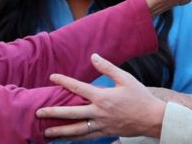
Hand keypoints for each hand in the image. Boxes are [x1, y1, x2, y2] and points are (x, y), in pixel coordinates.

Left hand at [36, 54, 165, 139]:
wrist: (153, 118)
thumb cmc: (140, 96)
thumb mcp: (125, 78)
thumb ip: (108, 67)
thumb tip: (93, 56)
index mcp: (103, 96)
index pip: (78, 88)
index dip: (64, 81)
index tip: (52, 77)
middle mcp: (99, 112)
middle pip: (71, 113)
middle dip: (53, 113)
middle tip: (38, 112)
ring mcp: (101, 125)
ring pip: (76, 130)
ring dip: (60, 131)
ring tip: (46, 133)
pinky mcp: (105, 133)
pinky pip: (87, 137)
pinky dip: (75, 138)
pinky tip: (66, 139)